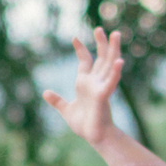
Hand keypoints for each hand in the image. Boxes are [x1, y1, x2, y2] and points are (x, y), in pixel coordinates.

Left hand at [43, 28, 123, 146]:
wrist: (94, 137)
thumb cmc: (85, 125)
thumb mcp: (66, 110)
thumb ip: (57, 101)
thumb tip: (45, 92)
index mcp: (86, 84)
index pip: (85, 62)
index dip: (81, 50)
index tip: (75, 38)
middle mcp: (95, 82)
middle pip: (101, 58)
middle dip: (101, 43)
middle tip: (99, 28)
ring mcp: (101, 87)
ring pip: (109, 64)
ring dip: (113, 49)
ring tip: (116, 34)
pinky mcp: (104, 96)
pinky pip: (111, 82)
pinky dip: (115, 72)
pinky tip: (120, 60)